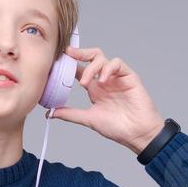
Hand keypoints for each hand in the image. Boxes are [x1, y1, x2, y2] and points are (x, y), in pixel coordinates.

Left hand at [48, 47, 165, 153]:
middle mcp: (104, 80)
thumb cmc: (118, 127)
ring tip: (84, 83)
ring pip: (102, 58)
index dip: (69, 63)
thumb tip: (50, 113)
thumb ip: (70, 114)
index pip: (80, 69)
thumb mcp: (89, 119)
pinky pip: (117, 64)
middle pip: (91, 57)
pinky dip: (108, 68)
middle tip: (68, 54)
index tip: (56, 61)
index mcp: (94, 88)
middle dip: (80, 53)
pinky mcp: (129, 77)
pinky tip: (102, 81)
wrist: (137, 133)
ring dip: (91, 67)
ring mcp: (116, 77)